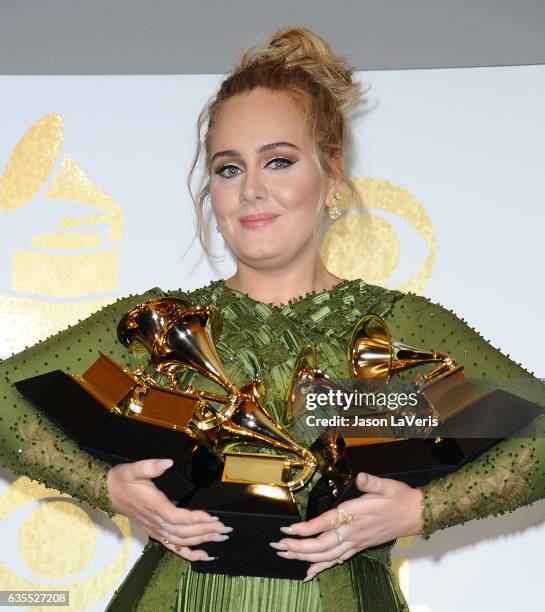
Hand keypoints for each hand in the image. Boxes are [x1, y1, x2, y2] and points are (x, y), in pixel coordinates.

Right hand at [106, 458, 231, 560]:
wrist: (108, 493)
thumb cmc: (122, 480)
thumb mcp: (134, 469)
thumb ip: (150, 466)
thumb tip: (167, 462)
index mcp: (153, 506)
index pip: (177, 517)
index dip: (195, 519)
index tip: (212, 517)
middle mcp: (155, 522)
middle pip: (183, 532)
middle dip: (206, 531)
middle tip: (225, 529)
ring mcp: (156, 530)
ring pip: (181, 541)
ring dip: (202, 541)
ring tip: (221, 538)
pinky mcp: (156, 533)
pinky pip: (173, 547)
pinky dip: (189, 554)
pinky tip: (204, 556)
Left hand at [269, 472, 423, 580]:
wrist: (416, 514)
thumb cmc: (399, 498)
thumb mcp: (386, 485)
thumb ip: (371, 482)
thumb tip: (361, 477)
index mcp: (355, 515)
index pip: (325, 524)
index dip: (305, 528)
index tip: (287, 528)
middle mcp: (353, 532)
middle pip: (320, 545)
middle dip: (297, 547)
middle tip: (277, 545)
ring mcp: (356, 542)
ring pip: (326, 555)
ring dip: (304, 557)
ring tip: (285, 555)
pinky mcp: (359, 546)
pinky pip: (337, 560)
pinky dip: (321, 567)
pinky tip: (308, 572)